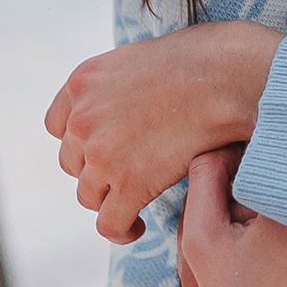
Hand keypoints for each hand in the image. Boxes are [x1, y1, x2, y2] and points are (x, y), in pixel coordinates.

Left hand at [45, 24, 281, 244]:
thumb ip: (122, 84)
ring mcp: (101, 153)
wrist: (229, 75)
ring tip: (135, 202)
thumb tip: (136, 103)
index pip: (58, 125)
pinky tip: (137, 227)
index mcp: (83, 81)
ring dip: (110, 199)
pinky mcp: (128, 184)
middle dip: (97, 170)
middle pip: (73, 162)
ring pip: (88, 195)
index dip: (81, 141)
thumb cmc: (205, 58)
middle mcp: (82, 118)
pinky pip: (109, 223)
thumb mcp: (142, 56)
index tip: (103, 149)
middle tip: (130, 172)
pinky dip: (121, 230)